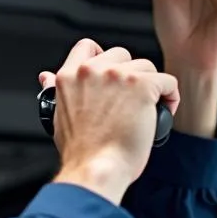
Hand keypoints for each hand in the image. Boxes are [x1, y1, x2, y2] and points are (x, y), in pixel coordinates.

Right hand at [39, 38, 179, 203]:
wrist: (95, 170)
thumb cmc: (80, 153)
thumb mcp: (58, 116)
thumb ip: (56, 91)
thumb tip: (46, 77)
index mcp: (68, 76)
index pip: (87, 47)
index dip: (102, 58)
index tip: (110, 75)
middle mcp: (92, 71)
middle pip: (122, 55)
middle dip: (129, 75)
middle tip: (130, 102)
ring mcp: (118, 76)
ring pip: (146, 67)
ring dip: (151, 86)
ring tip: (148, 111)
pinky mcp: (142, 86)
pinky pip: (168, 81)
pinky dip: (170, 96)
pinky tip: (164, 112)